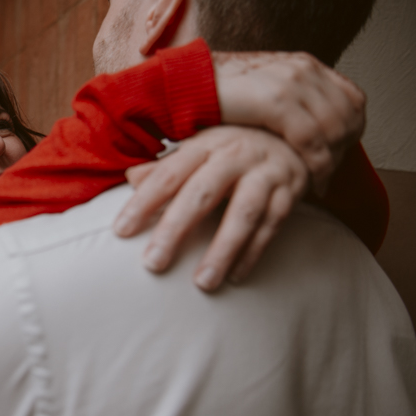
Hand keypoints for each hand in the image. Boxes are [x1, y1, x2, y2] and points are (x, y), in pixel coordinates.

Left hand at [114, 126, 307, 291]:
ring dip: (222, 250)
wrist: (294, 131)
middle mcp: (234, 155)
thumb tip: (130, 178)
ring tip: (203, 283)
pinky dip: (253, 252)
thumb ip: (166, 167)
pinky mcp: (290, 192)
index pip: (167, 175)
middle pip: (200, 194)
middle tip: (153, 263)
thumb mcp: (200, 149)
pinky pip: (271, 226)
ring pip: (242, 214)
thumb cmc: (233, 147)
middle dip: (175, 230)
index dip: (143, 203)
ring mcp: (265, 173)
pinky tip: (236, 277)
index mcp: (204, 145)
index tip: (121, 231)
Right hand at [213, 51, 364, 194]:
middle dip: (343, 151)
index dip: (351, 131)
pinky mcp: (275, 101)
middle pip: (348, 115)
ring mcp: (291, 82)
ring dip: (330, 162)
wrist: (183, 87)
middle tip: (327, 177)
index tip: (336, 158)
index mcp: (303, 65)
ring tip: (318, 182)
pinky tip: (308, 181)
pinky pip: (311, 139)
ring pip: (334, 129)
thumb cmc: (215, 99)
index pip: (352, 99)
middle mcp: (303, 69)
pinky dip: (315, 164)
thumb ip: (290, 106)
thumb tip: (309, 134)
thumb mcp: (262, 95)